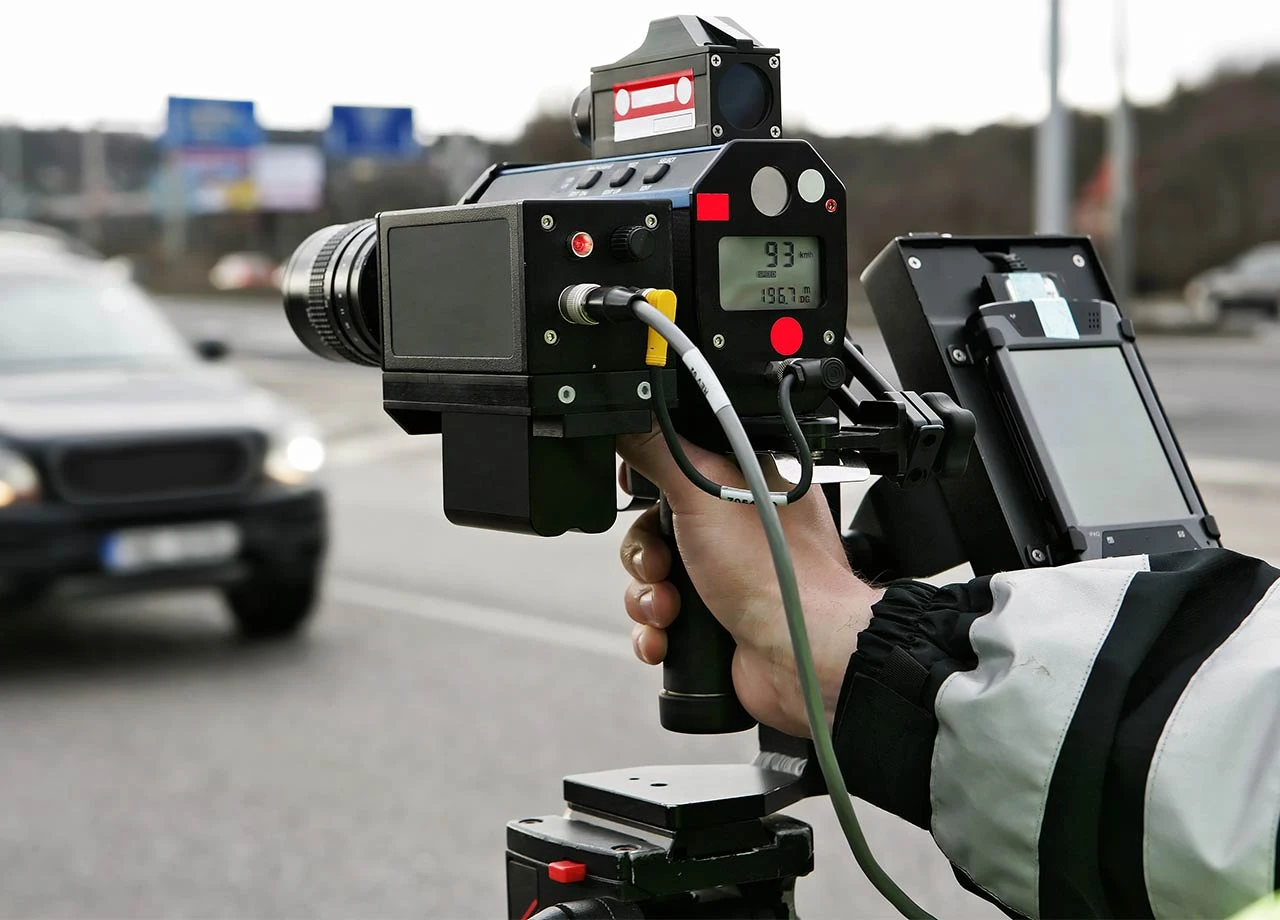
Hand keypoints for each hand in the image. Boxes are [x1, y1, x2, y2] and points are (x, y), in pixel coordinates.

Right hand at [617, 427, 881, 736]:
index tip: (634, 497)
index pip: (675, 470)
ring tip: (667, 610)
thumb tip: (629, 412)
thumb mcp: (704, 493)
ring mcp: (724, 575)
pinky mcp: (713, 619)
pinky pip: (660, 620)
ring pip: (653, 578)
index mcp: (740, 484)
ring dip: (646, 597)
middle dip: (645, 555)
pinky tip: (663, 638)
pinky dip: (654, 631)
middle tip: (659, 566)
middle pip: (654, 528)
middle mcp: (734, 528)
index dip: (646, 487)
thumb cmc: (774, 569)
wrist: (799, 652)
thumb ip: (660, 450)